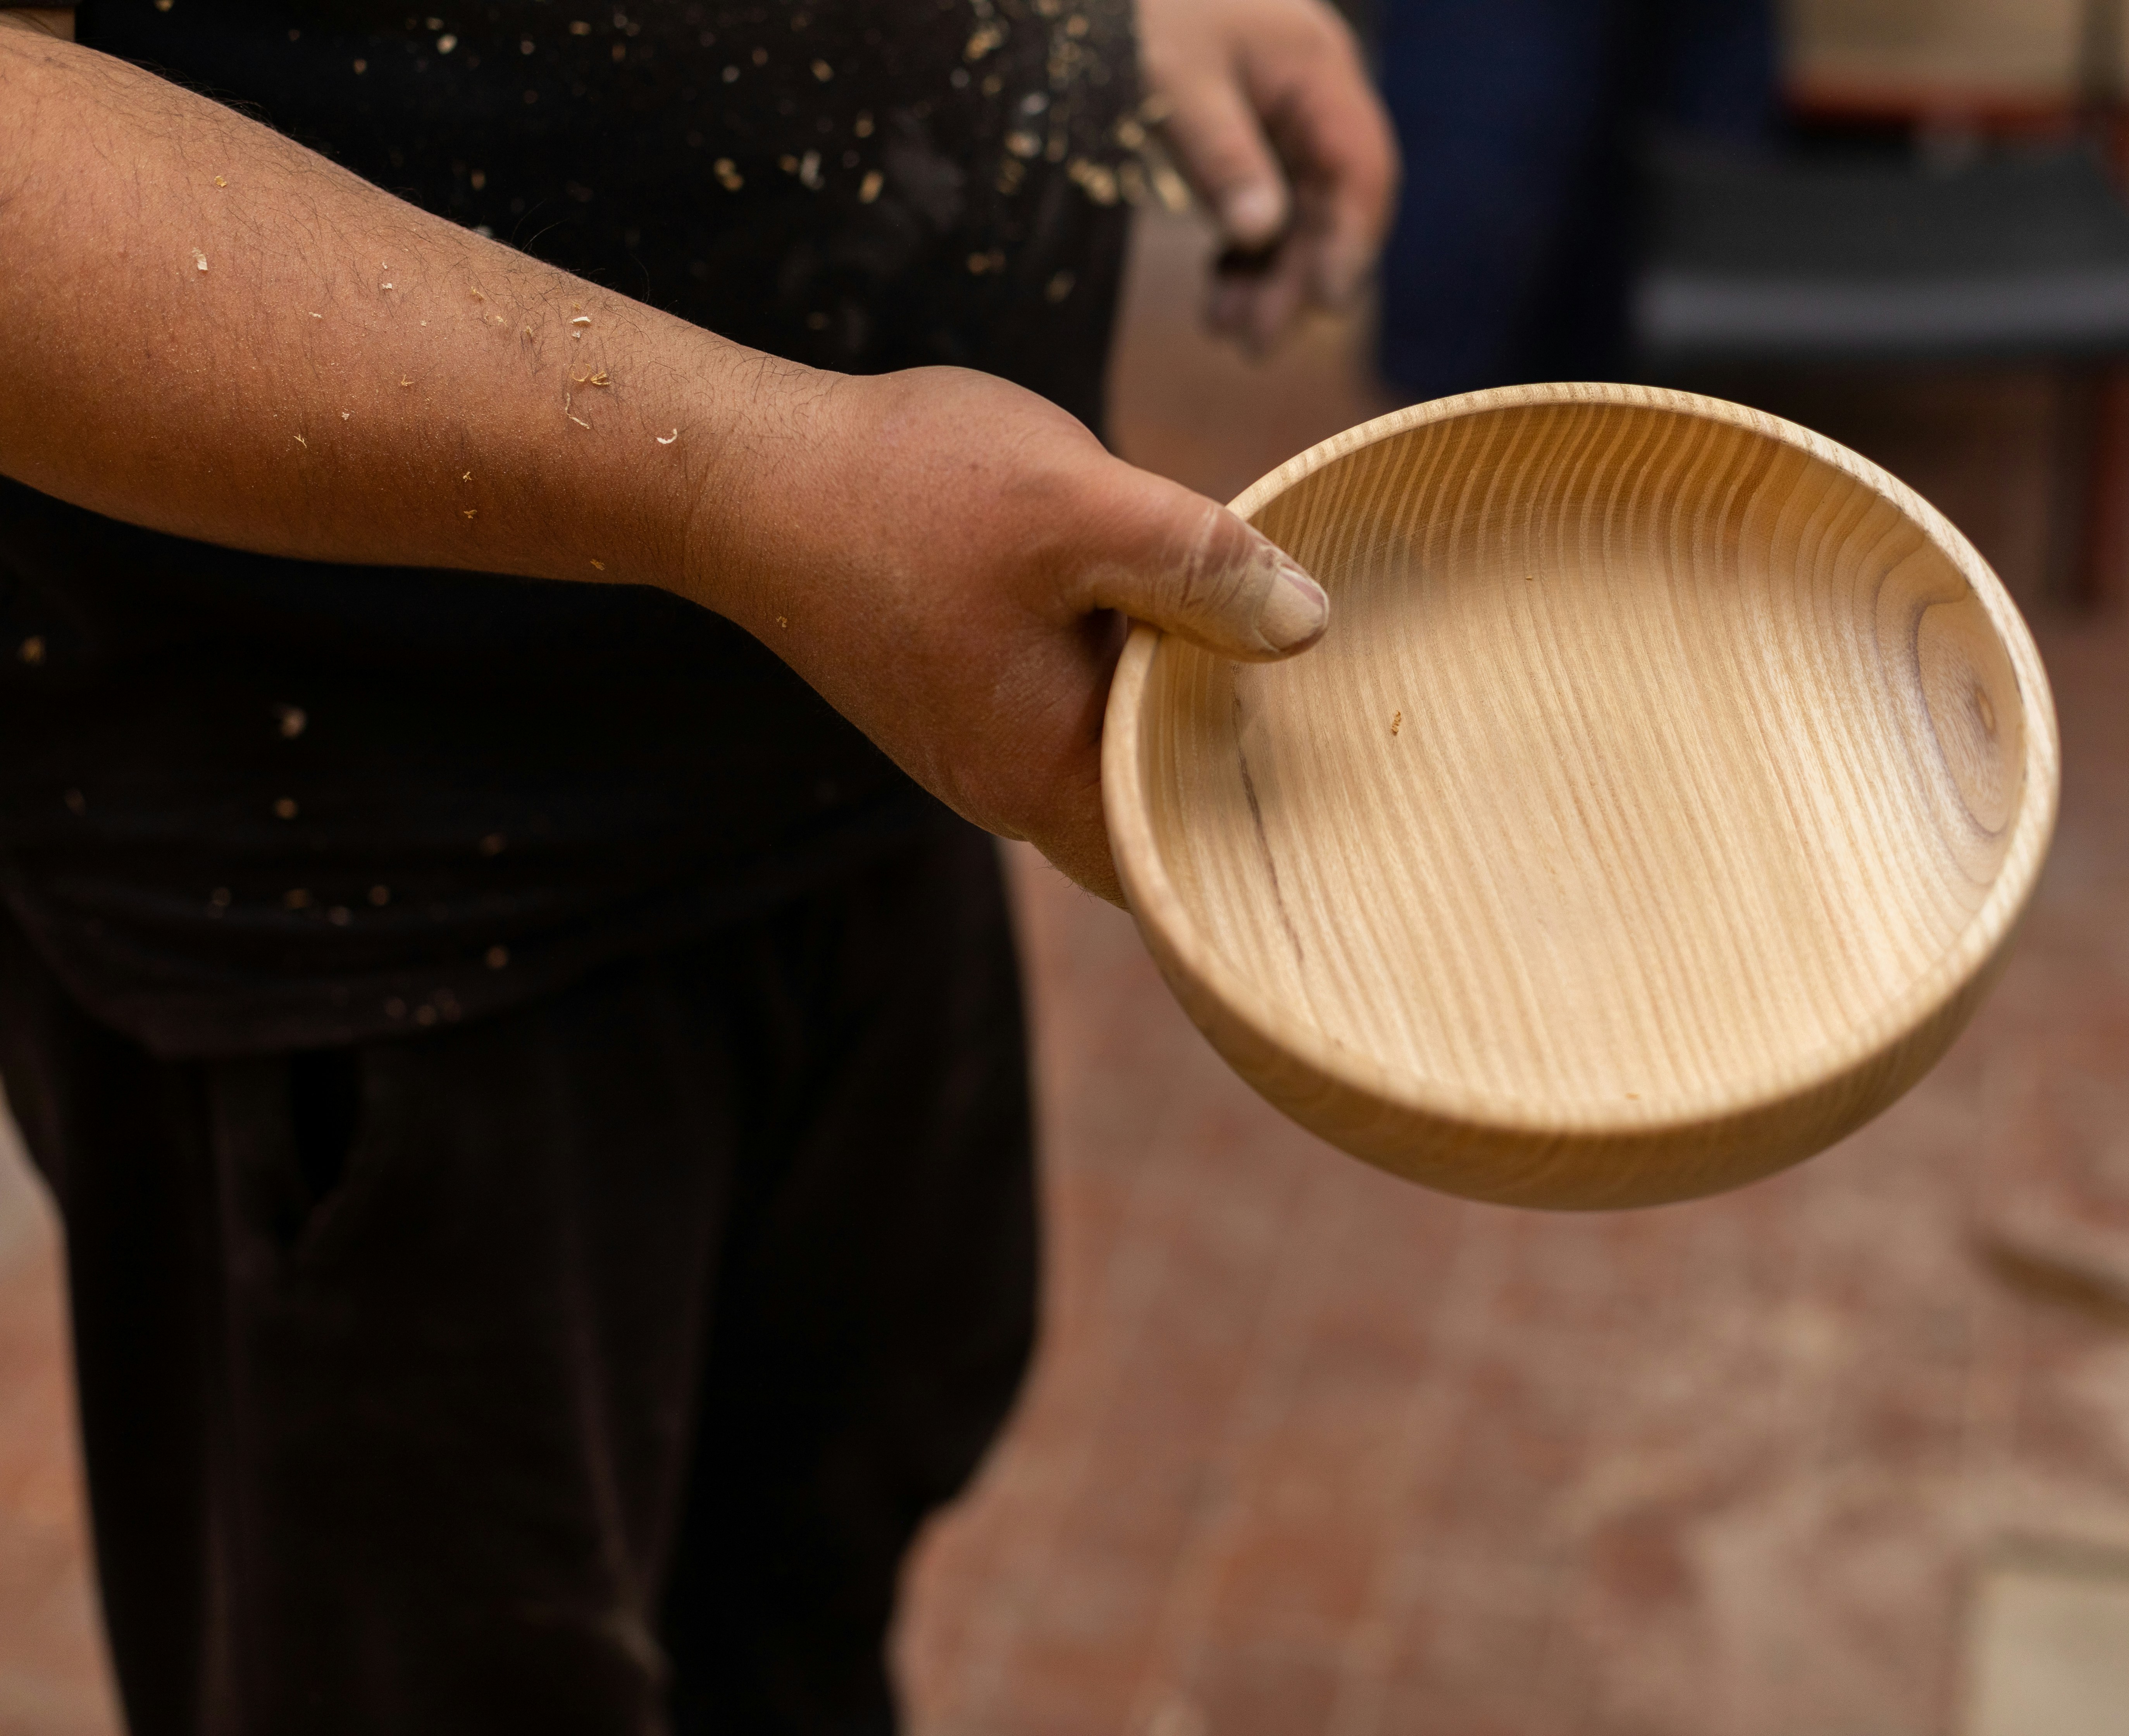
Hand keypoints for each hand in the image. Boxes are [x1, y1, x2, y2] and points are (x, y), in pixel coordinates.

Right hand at [685, 367, 1328, 902]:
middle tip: (1343, 713)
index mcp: (1048, 772)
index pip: (1189, 854)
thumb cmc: (902, 489)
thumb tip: (1308, 620)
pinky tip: (1166, 613)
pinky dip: (1123, 675)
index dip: (1274, 820)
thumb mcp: (1077, 505)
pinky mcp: (959, 694)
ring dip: (1177, 705)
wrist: (742, 475)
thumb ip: (1196, 563)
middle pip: (1158, 808)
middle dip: (1238, 764)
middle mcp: (1011, 786)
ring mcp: (980, 744)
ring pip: (1115, 752)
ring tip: (1268, 653)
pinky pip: (1068, 710)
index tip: (1353, 780)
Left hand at [1140, 0, 1396, 353]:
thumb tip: (1261, 234)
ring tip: (1228, 331)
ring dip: (1269, 273)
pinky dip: (1243, 249)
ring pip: (1297, 211)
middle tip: (1256, 344)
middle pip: (1330, 200)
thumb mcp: (1176, 82)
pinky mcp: (1253, 132)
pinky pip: (1265, 202)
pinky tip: (1219, 291)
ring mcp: (1285, 114)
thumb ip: (1223, 155)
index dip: (1353, 239)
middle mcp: (1315, 94)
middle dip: (1298, 274)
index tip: (1327, 302)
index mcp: (1317, 67)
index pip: (1361, 166)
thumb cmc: (1141, 10)